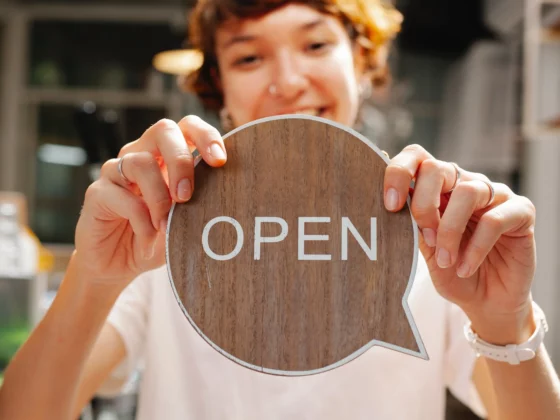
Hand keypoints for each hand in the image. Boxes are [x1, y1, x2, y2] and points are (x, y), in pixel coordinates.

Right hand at [74, 116, 226, 288]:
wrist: (118, 266)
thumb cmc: (157, 239)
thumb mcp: (186, 224)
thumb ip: (202, 208)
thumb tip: (224, 204)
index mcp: (169, 157)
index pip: (188, 127)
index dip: (205, 136)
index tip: (220, 161)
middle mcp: (142, 155)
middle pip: (164, 130)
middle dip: (181, 160)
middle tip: (186, 195)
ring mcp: (117, 171)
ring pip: (140, 162)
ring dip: (159, 198)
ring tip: (165, 227)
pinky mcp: (97, 192)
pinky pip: (121, 196)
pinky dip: (141, 221)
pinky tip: (148, 239)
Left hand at [384, 145, 536, 343]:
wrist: (486, 301)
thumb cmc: (451, 271)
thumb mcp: (425, 250)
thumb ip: (412, 225)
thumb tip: (392, 205)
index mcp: (437, 187)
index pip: (416, 157)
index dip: (399, 173)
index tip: (390, 205)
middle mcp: (464, 183)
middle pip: (438, 168)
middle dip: (423, 205)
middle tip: (426, 238)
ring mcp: (495, 194)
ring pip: (467, 192)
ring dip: (450, 231)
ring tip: (445, 260)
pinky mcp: (521, 211)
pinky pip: (494, 220)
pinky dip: (475, 248)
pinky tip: (464, 268)